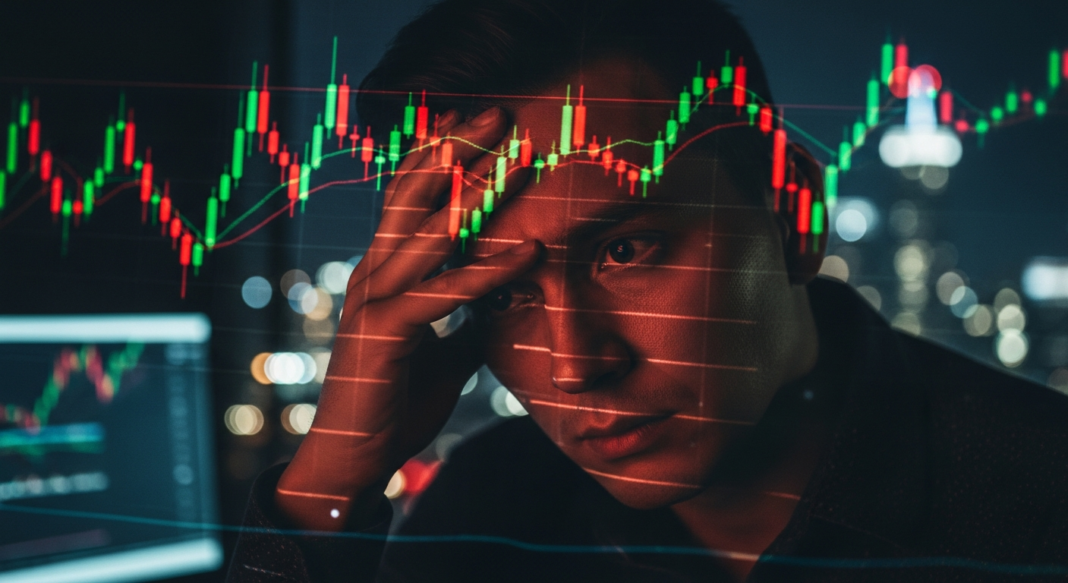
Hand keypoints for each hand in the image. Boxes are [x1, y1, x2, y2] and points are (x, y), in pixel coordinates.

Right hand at [275, 106, 538, 530]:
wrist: (352, 459)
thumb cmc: (394, 403)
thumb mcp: (442, 352)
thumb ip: (464, 322)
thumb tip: (497, 306)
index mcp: (383, 271)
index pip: (409, 198)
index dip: (441, 157)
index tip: (481, 125)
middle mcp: (373, 273)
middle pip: (414, 195)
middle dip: (455, 149)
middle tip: (499, 111)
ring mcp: (375, 300)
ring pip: (429, 232)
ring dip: (478, 192)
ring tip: (519, 157)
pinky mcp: (386, 334)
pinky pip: (444, 294)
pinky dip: (488, 271)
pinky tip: (529, 251)